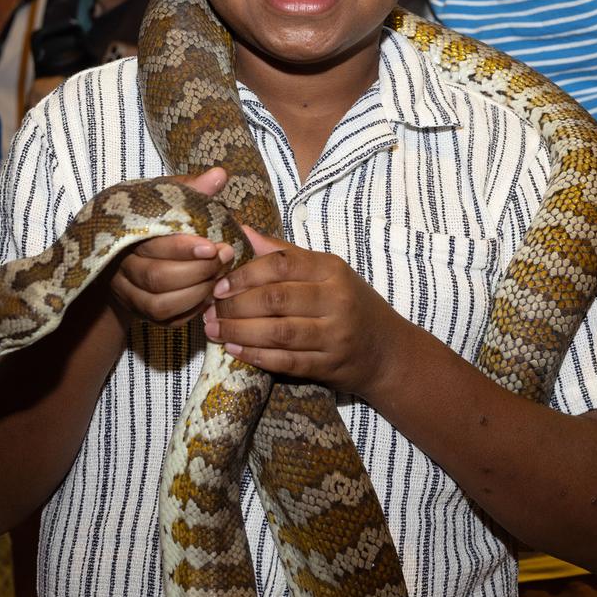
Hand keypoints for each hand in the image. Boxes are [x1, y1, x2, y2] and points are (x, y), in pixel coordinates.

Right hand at [109, 167, 235, 324]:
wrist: (126, 255)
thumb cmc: (154, 221)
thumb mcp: (167, 200)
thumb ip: (191, 189)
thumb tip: (219, 175)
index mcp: (128, 237)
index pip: (154, 247)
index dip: (185, 249)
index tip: (214, 245)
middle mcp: (123, 269)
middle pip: (158, 278)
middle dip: (198, 270)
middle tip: (225, 257)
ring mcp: (131, 295)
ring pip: (161, 305)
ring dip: (197, 293)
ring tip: (220, 276)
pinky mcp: (143, 315)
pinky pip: (167, 321)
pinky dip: (191, 310)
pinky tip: (209, 294)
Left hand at [202, 225, 408, 397]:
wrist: (387, 351)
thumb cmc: (349, 303)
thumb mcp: (326, 272)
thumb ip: (285, 254)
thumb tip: (244, 231)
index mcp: (332, 270)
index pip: (283, 265)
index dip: (246, 274)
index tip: (219, 283)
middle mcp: (336, 301)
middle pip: (277, 299)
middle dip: (236, 305)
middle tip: (210, 309)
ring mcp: (335, 336)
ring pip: (279, 332)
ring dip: (240, 331)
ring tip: (214, 329)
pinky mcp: (330, 366)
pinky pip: (287, 361)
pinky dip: (257, 356)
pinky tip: (235, 349)